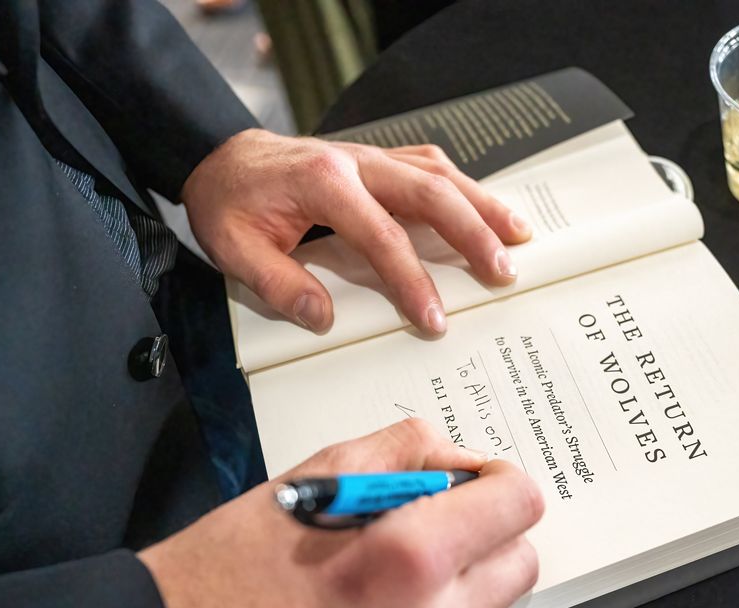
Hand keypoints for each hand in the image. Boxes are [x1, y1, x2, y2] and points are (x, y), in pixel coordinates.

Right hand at [137, 419, 543, 607]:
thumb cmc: (239, 557)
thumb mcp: (323, 469)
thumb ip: (409, 451)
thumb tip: (461, 460)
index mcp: (412, 557)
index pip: (519, 504)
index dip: (498, 478)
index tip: (468, 477)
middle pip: (522, 556)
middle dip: (490, 525)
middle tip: (435, 511)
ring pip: (499, 597)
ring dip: (472, 565)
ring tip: (405, 552)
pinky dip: (448, 602)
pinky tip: (392, 590)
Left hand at [181, 129, 531, 333]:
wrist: (220, 157)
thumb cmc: (230, 203)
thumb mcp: (235, 250)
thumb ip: (279, 285)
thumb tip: (324, 318)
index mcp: (323, 183)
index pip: (383, 236)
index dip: (413, 281)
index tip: (435, 319)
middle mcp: (357, 162)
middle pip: (431, 194)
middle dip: (473, 234)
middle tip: (504, 272)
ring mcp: (372, 157)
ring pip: (440, 174)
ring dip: (483, 204)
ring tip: (518, 236)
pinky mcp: (378, 160)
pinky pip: (431, 167)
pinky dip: (465, 188)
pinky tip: (486, 208)